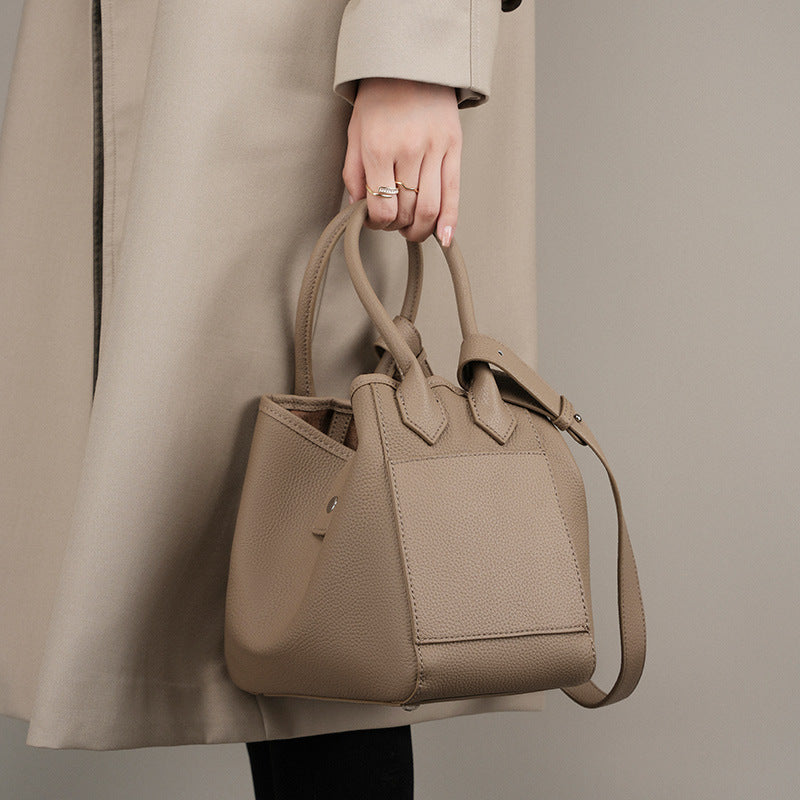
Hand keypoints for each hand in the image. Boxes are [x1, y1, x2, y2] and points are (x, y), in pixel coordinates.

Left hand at [342, 77, 461, 246]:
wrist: (411, 64)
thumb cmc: (378, 100)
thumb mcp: (355, 133)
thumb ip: (353, 174)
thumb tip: (357, 209)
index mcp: (378, 148)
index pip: (382, 208)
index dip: (378, 224)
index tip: (376, 221)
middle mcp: (408, 150)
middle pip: (407, 211)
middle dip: (398, 227)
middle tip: (394, 223)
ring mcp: (434, 149)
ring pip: (430, 208)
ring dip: (421, 229)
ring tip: (413, 228)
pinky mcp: (454, 148)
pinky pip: (453, 193)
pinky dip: (449, 221)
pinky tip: (444, 238)